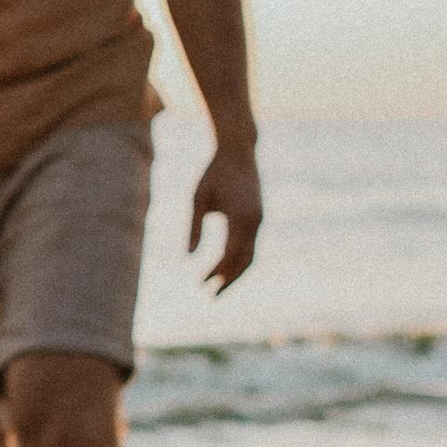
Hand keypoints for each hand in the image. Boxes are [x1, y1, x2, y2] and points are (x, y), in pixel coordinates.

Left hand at [187, 142, 263, 293]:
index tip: (200, 284)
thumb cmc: (213, 172)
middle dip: (229, 281)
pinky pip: (251, 245)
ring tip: (216, 285)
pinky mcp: (259, 217)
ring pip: (251, 255)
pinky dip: (239, 258)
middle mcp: (255, 222)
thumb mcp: (197, 199)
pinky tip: (223, 264)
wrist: (238, 150)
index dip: (216, 273)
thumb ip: (193, 228)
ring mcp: (260, 220)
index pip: (230, 256)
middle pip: (245, 262)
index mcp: (241, 219)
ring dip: (235, 272)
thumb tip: (186, 258)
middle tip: (211, 296)